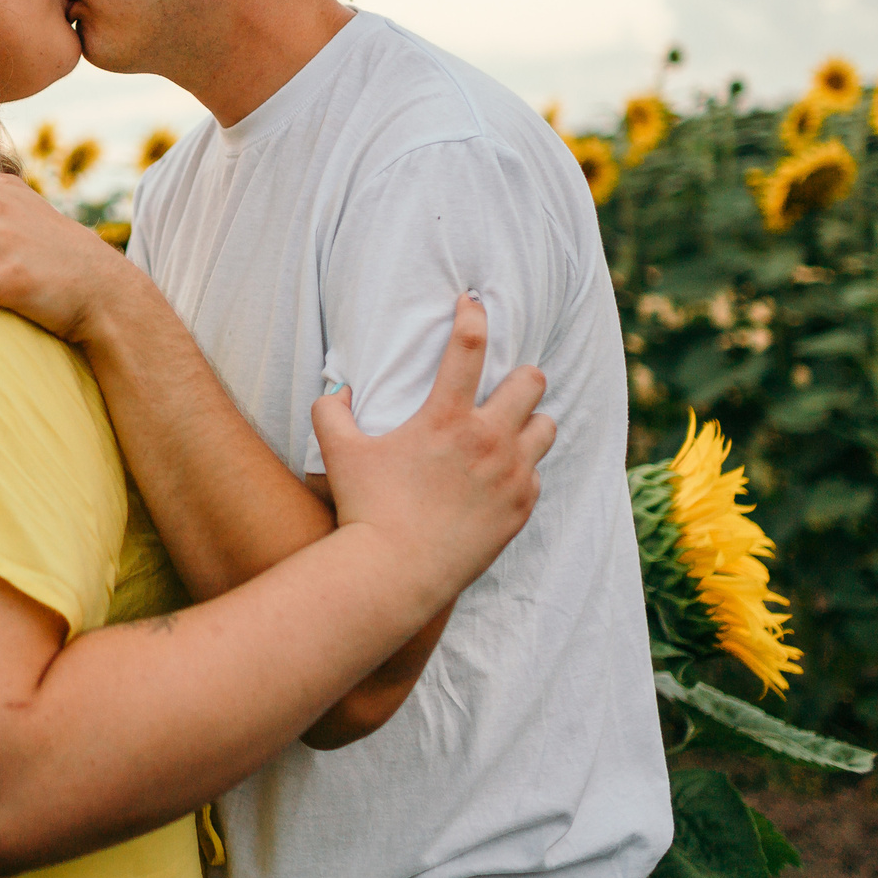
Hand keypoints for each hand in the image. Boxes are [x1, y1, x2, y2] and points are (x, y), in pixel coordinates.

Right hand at [313, 295, 551, 602]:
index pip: (468, 346)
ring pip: (546, 425)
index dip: (473, 315)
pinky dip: (524, 467)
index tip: (473, 303)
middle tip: (505, 381)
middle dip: (520, 374)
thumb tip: (338, 389)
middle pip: (531, 381)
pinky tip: (504, 473)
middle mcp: (488, 440)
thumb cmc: (364, 510)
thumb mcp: (338, 453)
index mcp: (445, 418)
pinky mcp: (522, 507)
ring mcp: (511, 475)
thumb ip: (331, 411)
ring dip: (531, 420)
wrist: (396, 574)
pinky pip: (537, 473)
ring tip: (513, 425)